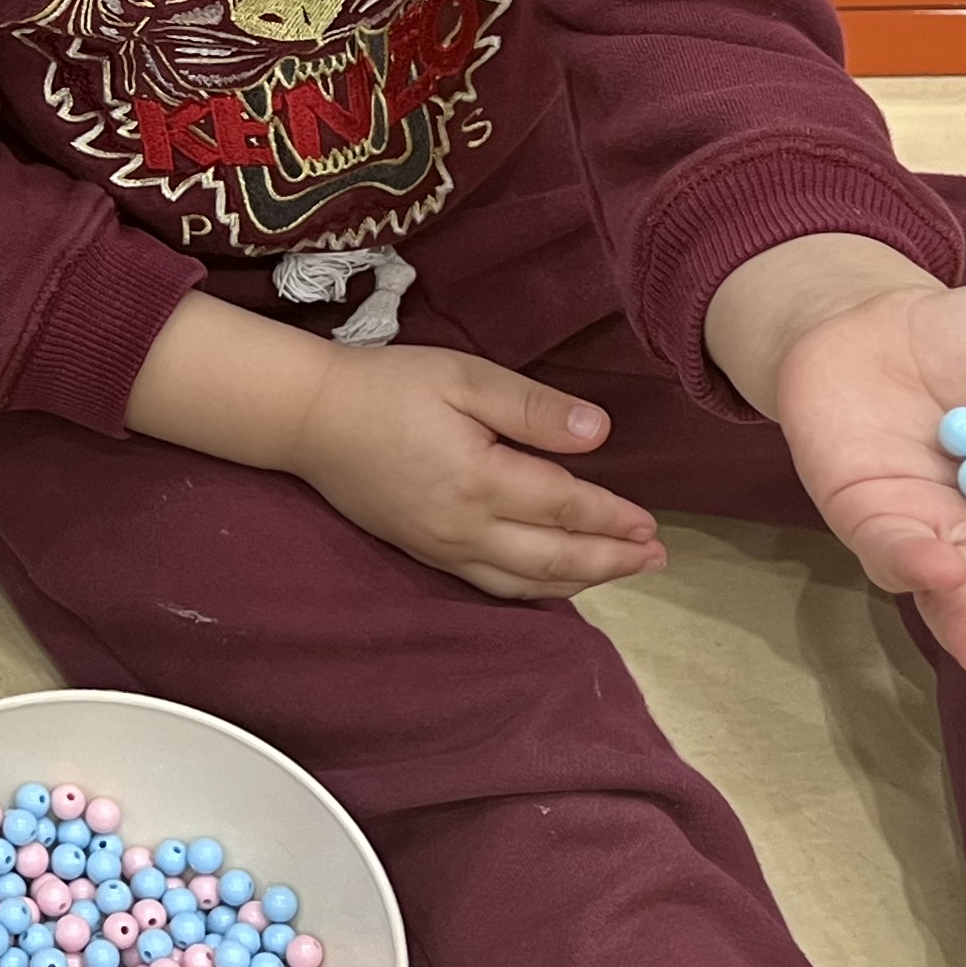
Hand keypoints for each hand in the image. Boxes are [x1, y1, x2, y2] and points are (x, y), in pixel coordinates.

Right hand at [287, 343, 666, 600]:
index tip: (651, 524)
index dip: (612, 518)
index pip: (564, 506)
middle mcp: (464, 527)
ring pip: (524, 582)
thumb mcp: (463, 377)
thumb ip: (531, 408)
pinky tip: (554, 581)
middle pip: (554, 557)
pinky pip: (491, 584)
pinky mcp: (424, 552)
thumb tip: (598, 433)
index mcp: (480, 480)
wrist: (309, 419)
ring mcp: (442, 548)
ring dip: (580, 582)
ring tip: (620, 572)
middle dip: (610, 561)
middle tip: (656, 558)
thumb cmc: (388, 387)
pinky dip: (534, 589)